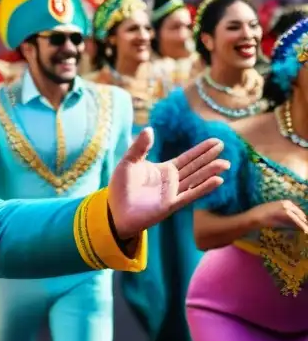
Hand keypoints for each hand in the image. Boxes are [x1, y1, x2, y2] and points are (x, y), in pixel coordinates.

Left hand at [108, 129, 227, 240]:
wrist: (115, 212)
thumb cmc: (120, 188)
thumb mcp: (128, 162)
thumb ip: (139, 147)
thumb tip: (149, 129)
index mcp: (164, 170)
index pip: (187, 158)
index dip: (201, 150)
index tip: (216, 141)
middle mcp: (172, 182)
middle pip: (195, 167)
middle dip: (208, 157)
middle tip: (223, 145)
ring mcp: (173, 194)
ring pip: (195, 180)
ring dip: (210, 171)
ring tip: (225, 163)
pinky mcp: (170, 205)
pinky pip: (190, 195)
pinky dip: (203, 188)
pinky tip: (217, 180)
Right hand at [252, 200, 307, 232]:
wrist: (253, 217)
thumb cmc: (260, 215)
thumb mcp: (273, 212)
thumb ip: (282, 215)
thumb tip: (291, 222)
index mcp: (284, 202)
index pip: (297, 211)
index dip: (301, 217)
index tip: (304, 223)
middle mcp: (287, 203)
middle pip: (299, 213)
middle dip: (304, 221)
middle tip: (307, 228)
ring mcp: (286, 207)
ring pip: (299, 217)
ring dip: (304, 224)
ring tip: (307, 230)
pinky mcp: (286, 213)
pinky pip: (296, 220)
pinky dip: (301, 226)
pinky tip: (305, 231)